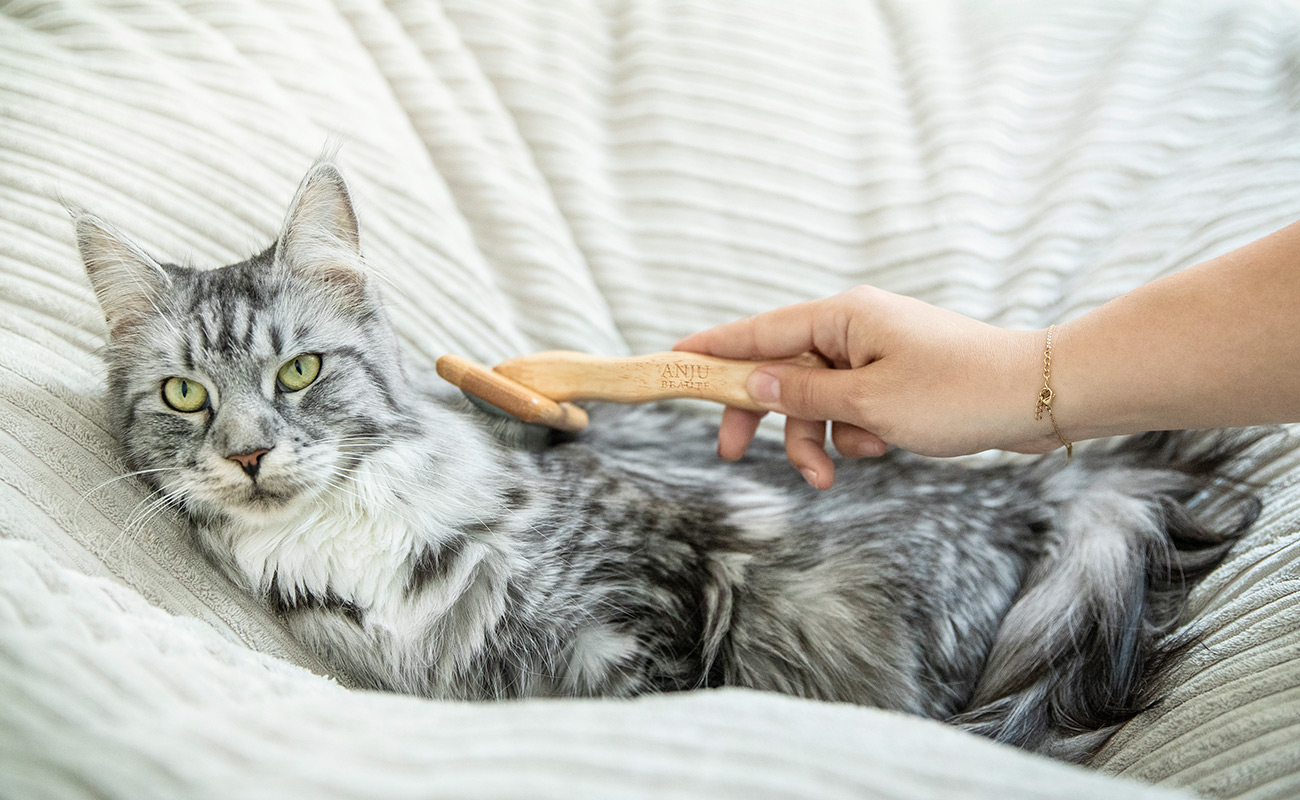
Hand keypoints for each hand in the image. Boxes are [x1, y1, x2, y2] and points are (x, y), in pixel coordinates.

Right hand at [674, 286, 1055, 487]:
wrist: (1038, 397)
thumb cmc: (956, 391)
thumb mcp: (868, 401)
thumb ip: (803, 392)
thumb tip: (752, 380)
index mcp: (842, 317)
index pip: (758, 331)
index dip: (713, 349)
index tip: (673, 359)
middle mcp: (854, 327)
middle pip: (782, 369)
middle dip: (764, 416)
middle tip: (734, 455)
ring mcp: (876, 353)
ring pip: (817, 397)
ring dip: (816, 437)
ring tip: (830, 475)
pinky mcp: (896, 379)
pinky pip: (851, 406)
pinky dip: (853, 433)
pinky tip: (877, 449)